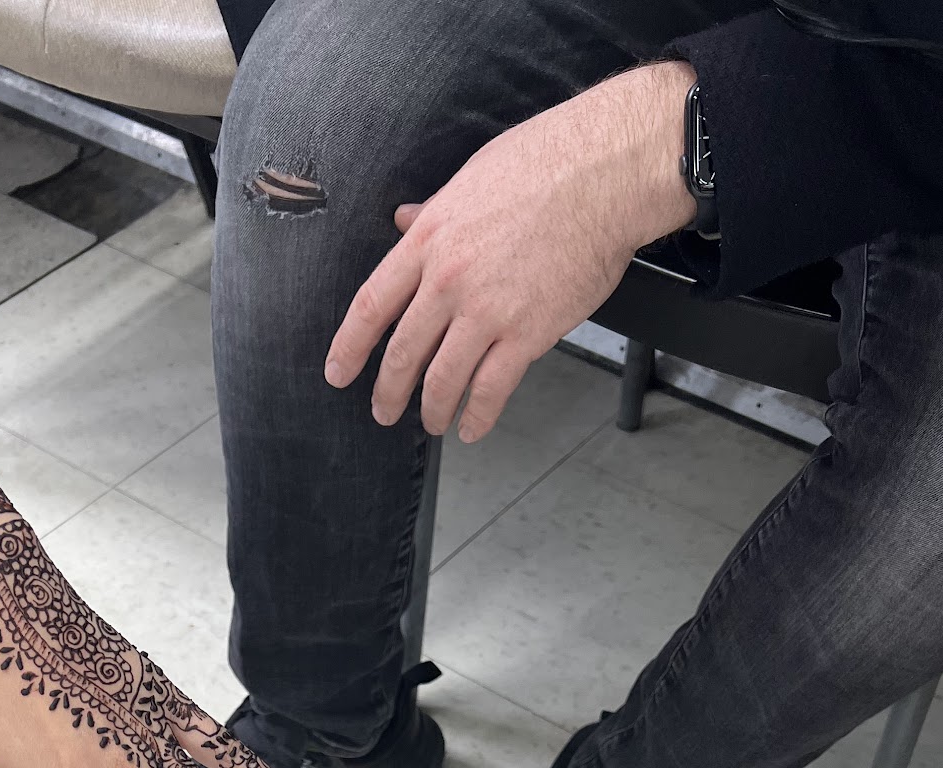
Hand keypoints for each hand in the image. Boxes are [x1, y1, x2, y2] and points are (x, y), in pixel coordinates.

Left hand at [324, 62, 696, 441]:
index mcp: (429, 240)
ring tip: (431, 423)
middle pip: (402, 352)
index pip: (371, 306)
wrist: (604, 174)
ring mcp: (486, 311)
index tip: (338, 374)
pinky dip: (477, 416)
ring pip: (442, 379)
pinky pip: (491, 389)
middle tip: (383, 412)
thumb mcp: (470, 177)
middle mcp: (448, 281)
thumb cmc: (546, 163)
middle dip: (387, 392)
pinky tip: (472, 428)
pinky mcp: (526, 334)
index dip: (349, 348)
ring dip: (432, 410)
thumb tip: (404, 220)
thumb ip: (433, 210)